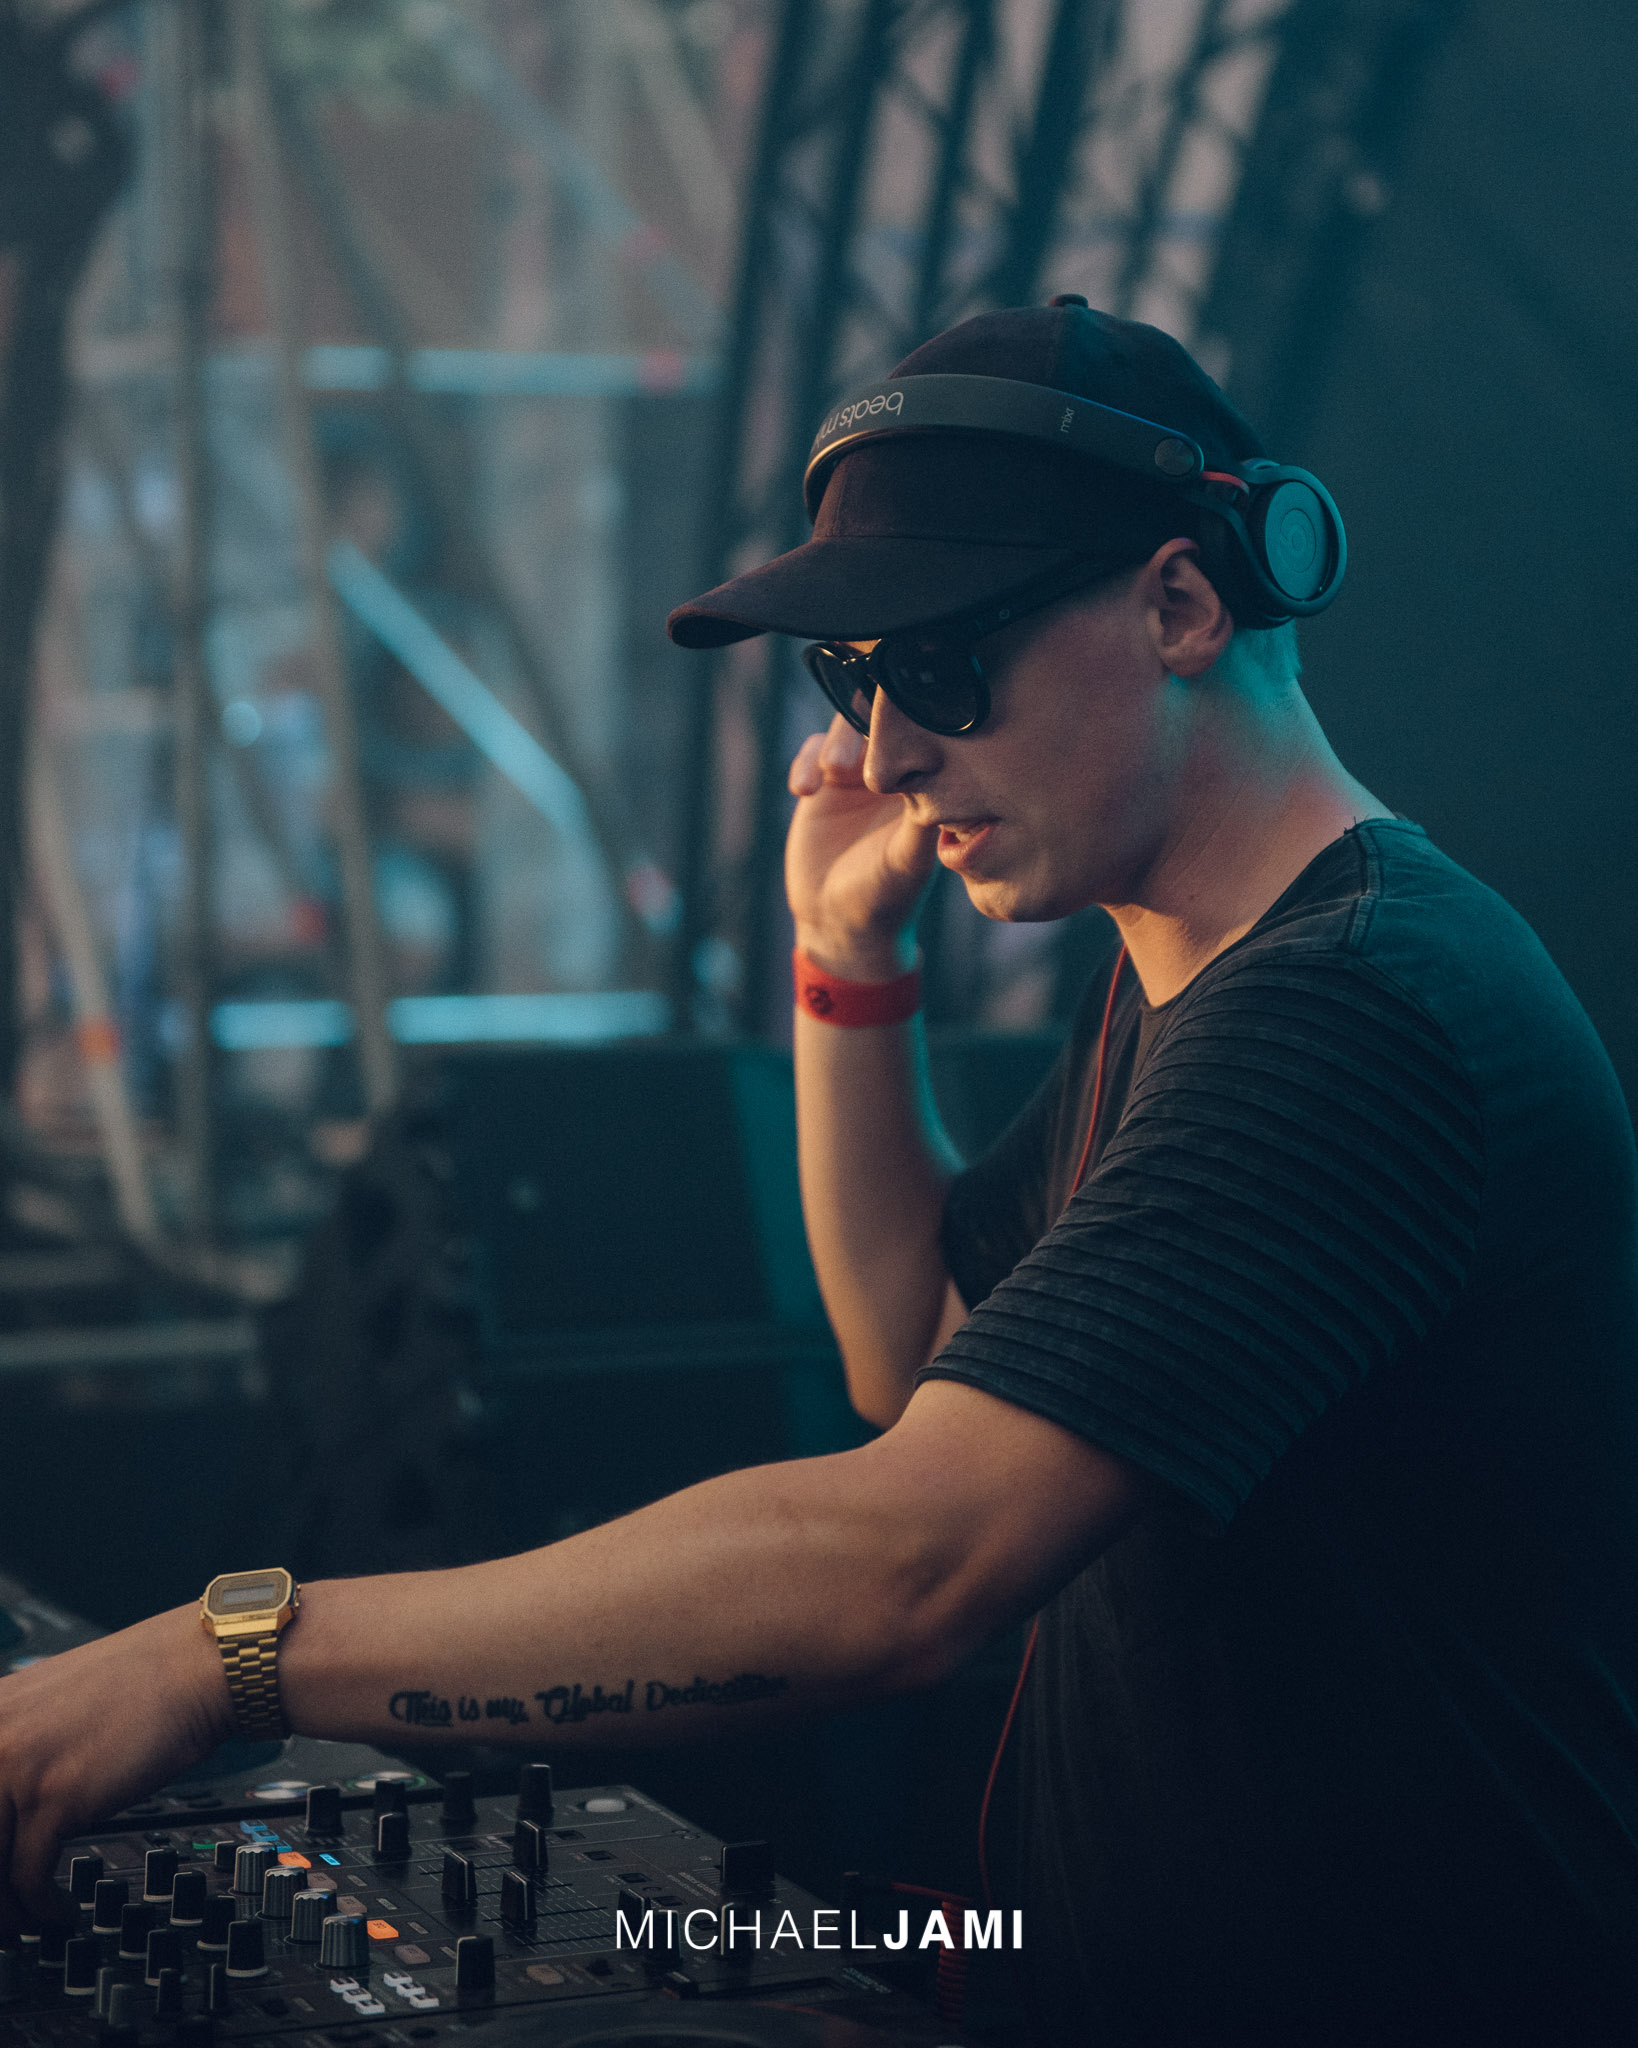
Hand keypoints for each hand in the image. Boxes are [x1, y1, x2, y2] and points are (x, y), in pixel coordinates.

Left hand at [0, 1605, 232, 1933]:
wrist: (195, 1666)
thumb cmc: (141, 1685)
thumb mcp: (54, 1707)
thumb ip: (16, 1746)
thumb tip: (4, 1808)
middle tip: (6, 1919)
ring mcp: (18, 1767)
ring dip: (8, 1911)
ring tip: (25, 1925)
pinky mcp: (57, 1796)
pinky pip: (28, 1876)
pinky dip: (41, 1908)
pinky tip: (60, 1911)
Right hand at [786, 715, 937, 976]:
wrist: (839, 924)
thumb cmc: (886, 898)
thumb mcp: (907, 860)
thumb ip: (920, 821)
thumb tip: (939, 775)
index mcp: (927, 783)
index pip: (922, 731)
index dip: (907, 720)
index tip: (892, 729)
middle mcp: (895, 773)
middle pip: (880, 719)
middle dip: (862, 725)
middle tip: (849, 757)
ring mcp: (858, 776)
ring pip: (845, 728)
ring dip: (835, 741)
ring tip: (830, 772)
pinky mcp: (823, 786)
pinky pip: (812, 751)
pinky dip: (805, 762)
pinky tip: (804, 791)